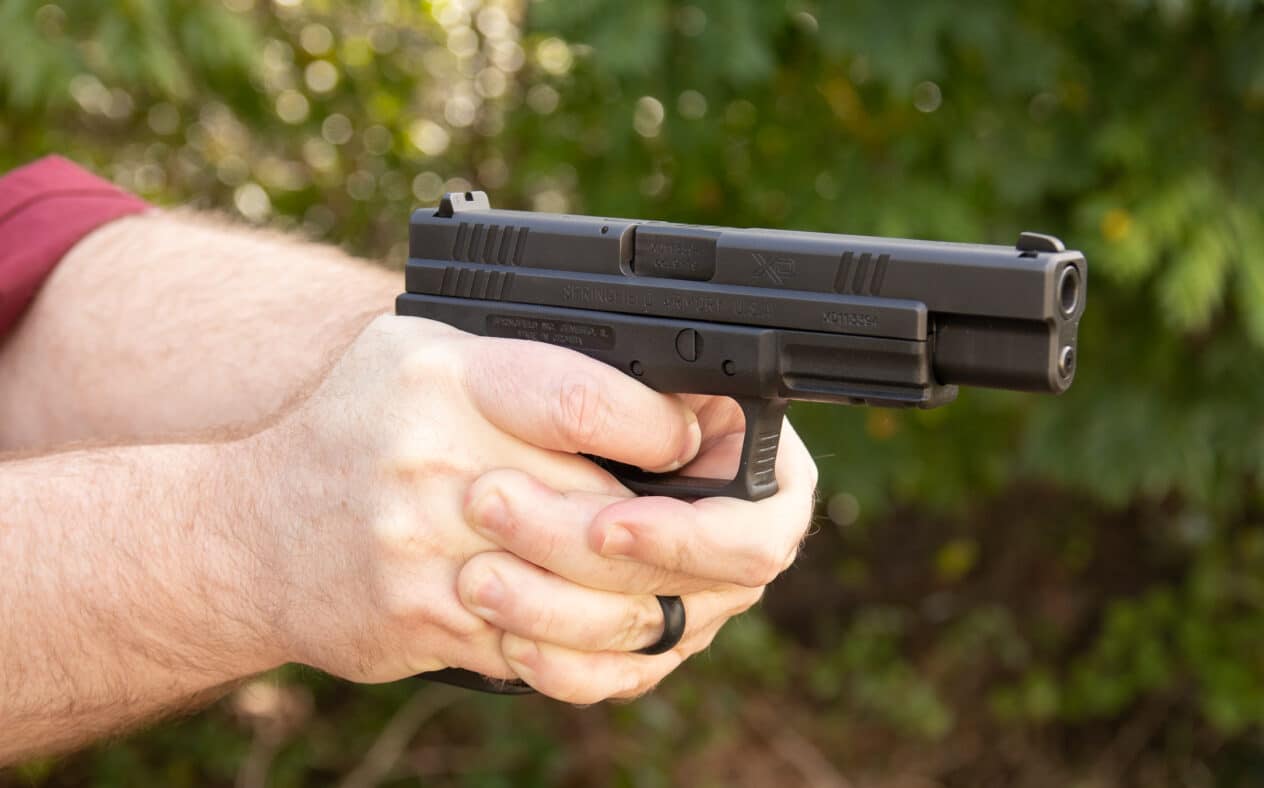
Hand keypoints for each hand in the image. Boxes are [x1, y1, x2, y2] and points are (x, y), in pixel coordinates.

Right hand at [250, 315, 816, 700]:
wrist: (241, 535)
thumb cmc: (351, 428)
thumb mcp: (422, 354)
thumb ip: (525, 364)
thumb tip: (655, 397)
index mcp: (448, 379)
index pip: (585, 400)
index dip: (657, 426)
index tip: (686, 439)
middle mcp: (436, 462)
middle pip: (605, 515)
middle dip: (678, 534)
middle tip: (715, 532)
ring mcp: (428, 552)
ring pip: (588, 601)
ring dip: (651, 603)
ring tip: (683, 591)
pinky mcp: (424, 622)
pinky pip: (541, 653)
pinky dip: (593, 651)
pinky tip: (615, 634)